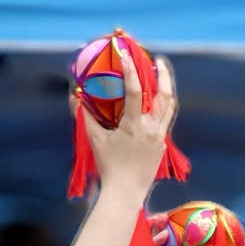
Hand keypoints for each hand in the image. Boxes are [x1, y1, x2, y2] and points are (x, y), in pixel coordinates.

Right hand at [89, 47, 179, 187]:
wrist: (127, 191)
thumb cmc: (109, 165)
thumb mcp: (94, 139)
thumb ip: (84, 115)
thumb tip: (74, 95)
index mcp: (135, 125)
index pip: (135, 90)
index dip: (130, 69)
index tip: (125, 54)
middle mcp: (152, 128)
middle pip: (164, 95)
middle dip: (162, 74)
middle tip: (158, 60)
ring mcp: (160, 136)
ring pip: (169, 106)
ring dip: (167, 88)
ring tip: (162, 74)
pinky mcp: (163, 143)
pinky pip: (166, 119)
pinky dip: (163, 105)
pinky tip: (156, 100)